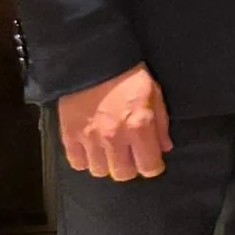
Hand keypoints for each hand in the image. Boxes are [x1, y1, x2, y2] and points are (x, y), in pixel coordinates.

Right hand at [57, 64, 172, 180]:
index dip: (153, 167)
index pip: (148, 166)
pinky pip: (77, 163)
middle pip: (122, 174)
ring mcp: (89, 138)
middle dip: (130, 168)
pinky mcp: (69, 136)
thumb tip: (164, 148)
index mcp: (139, 125)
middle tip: (131, 156)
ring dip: (107, 164)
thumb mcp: (154, 93)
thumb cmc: (129, 75)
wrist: (93, 61)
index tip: (152, 162)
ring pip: (99, 171)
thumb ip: (161, 123)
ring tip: (110, 151)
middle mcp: (114, 137)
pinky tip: (92, 149)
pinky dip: (85, 160)